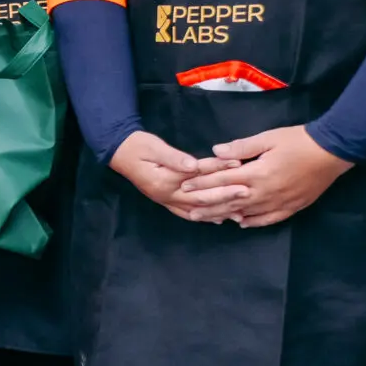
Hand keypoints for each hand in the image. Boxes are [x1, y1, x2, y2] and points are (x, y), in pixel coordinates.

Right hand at [109, 131, 229, 220]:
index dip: (218, 169)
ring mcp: (165, 200)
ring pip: (196, 210)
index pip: (197, 175)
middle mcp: (166, 195)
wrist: (119, 152)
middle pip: (200, 198)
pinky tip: (218, 218)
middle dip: (225, 195)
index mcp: (164, 180)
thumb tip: (194, 165)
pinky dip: (204, 216)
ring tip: (239, 212)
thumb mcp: (154, 147)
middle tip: (246, 192)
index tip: (238, 165)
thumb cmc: (137, 146)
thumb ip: (174, 157)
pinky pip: (187, 213)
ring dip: (218, 211)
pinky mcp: (165, 200)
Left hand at [190, 125, 354, 227]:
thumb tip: (215, 151)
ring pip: (247, 213)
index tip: (185, 187)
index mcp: (256, 174)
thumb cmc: (298, 141)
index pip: (222, 180)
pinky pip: (269, 219)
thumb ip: (241, 148)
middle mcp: (265, 192)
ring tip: (209, 220)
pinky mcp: (292, 207)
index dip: (202, 184)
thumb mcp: (268, 139)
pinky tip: (242, 222)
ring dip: (226, 216)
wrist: (332, 152)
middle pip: (230, 202)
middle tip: (189, 212)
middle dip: (208, 206)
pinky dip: (253, 221)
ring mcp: (279, 202)